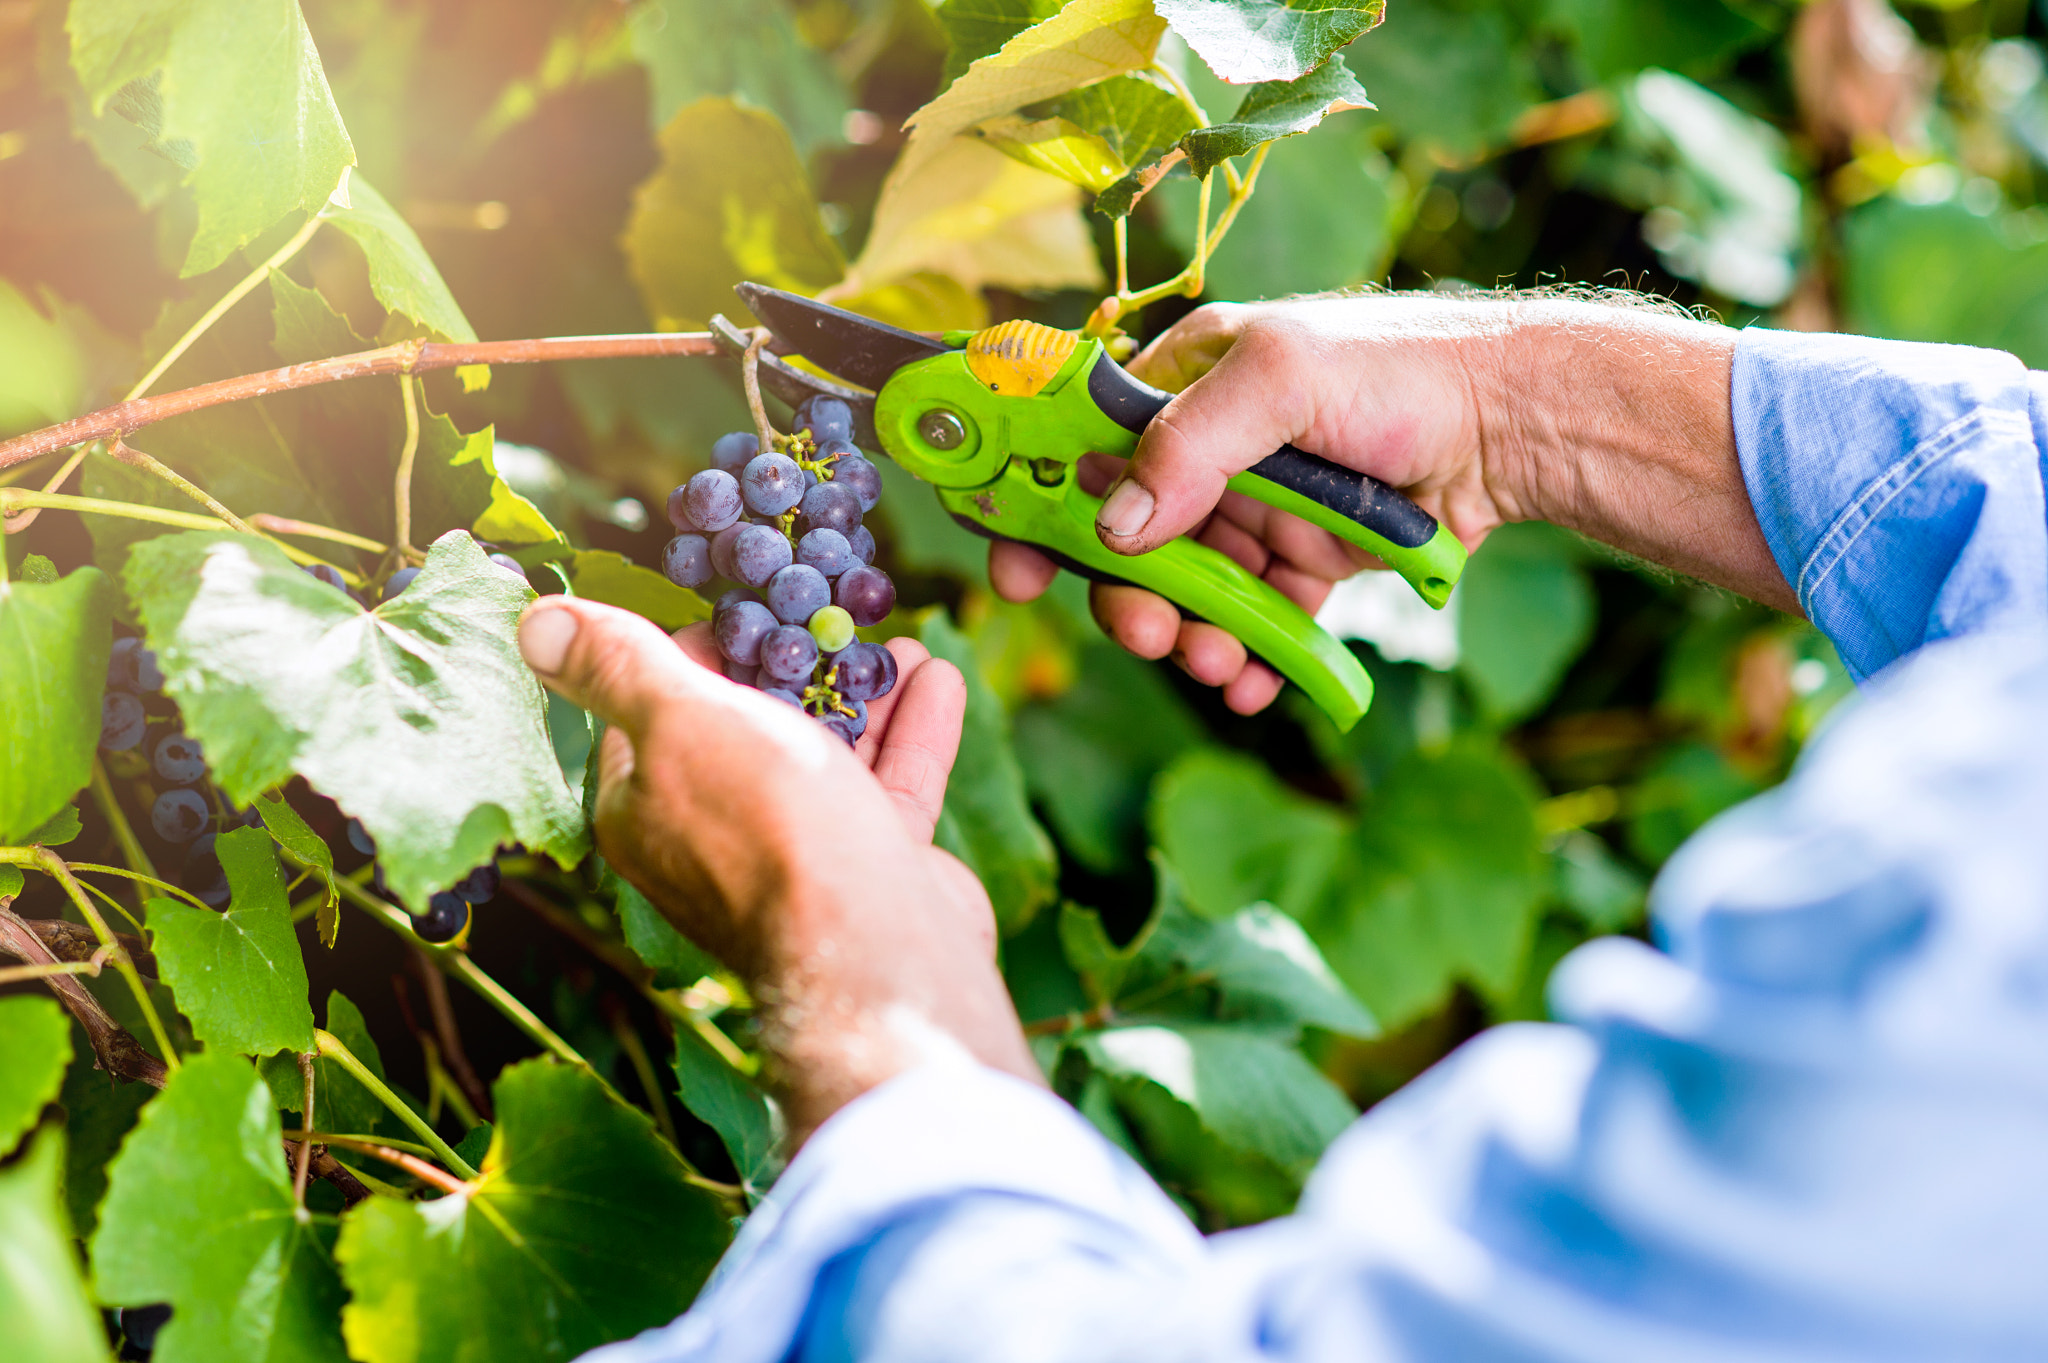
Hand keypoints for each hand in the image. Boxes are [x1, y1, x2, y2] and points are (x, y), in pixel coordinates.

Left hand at [517, 597, 1038, 1143]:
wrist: (876, 953)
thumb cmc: (768, 828)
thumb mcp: (680, 722)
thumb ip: (616, 667)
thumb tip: (535, 621)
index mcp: (644, 808)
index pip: (653, 711)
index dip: (693, 652)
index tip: (739, 607)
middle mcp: (714, 836)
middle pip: (749, 730)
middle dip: (792, 668)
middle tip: (826, 614)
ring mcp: (797, 856)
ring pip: (827, 755)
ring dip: (862, 693)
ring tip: (894, 641)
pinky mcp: (868, 871)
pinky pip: (888, 786)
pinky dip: (910, 731)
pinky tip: (937, 680)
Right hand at [991, 293, 1791, 712]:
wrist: (1515, 427)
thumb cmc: (1401, 375)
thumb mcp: (1286, 379)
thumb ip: (1194, 443)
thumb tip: (1118, 525)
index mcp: (1185, 384)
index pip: (1082, 449)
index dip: (1039, 511)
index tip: (1018, 575)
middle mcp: (1211, 451)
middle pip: (1129, 542)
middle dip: (1128, 598)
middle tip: (1149, 634)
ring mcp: (1255, 511)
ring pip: (1188, 592)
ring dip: (1188, 636)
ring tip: (1218, 663)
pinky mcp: (1303, 563)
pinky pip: (1253, 622)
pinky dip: (1245, 658)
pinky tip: (1254, 682)